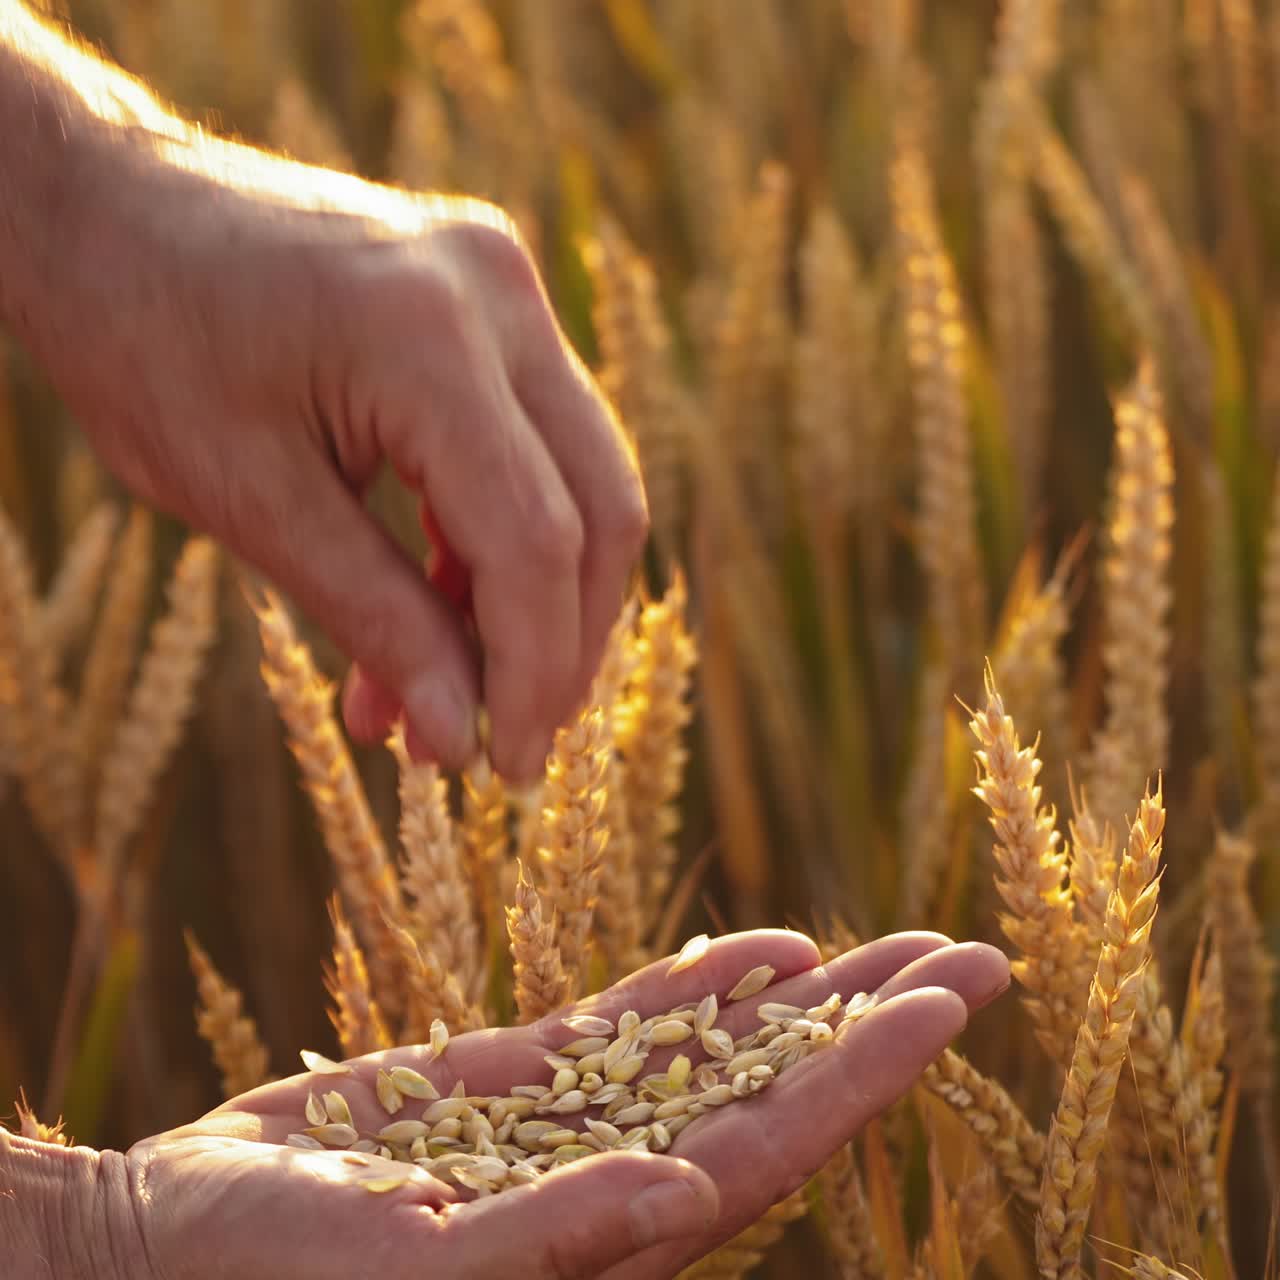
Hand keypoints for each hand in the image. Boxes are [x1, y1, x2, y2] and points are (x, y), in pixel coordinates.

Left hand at [27, 134, 646, 782]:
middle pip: (599, 506)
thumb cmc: (143, 341)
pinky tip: (433, 610)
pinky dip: (496, 540)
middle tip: (505, 742)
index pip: (536, 538)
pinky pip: (535, 443)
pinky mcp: (492, 303)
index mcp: (426, 337)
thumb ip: (374, 619)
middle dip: (561, 643)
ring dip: (526, 601)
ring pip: (582, 480)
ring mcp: (504, 287)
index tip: (508, 767)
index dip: (534, 670)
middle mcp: (497, 295)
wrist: (106, 208)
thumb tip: (460, 736)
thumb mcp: (249, 502)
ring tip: (443, 695)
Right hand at [90, 931, 1007, 1278]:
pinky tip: (769, 952)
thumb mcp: (408, 1274)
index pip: (779, 1142)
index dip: (871, 1069)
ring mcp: (575, 1122)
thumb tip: (680, 1195)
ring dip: (814, 995)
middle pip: (781, 1087)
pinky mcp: (518, 1083)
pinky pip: (635, 1024)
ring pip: (723, 1047)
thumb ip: (551, 1240)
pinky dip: (704, 985)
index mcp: (616, 1239)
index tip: (953, 999)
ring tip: (897, 941)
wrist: (176, 1245)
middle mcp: (619, 1178)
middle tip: (973, 950)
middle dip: (879, 1020)